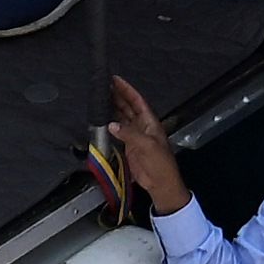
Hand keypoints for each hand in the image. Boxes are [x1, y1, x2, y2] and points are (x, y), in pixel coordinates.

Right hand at [103, 78, 187, 212]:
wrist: (160, 182)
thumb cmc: (160, 163)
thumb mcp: (146, 146)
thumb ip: (129, 134)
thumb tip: (112, 125)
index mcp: (150, 122)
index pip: (138, 101)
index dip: (128, 90)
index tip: (116, 80)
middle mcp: (143, 126)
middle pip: (129, 106)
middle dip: (119, 95)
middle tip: (105, 86)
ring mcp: (136, 136)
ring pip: (123, 117)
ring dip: (114, 107)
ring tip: (102, 98)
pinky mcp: (129, 146)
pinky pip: (119, 131)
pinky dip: (111, 124)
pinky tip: (104, 119)